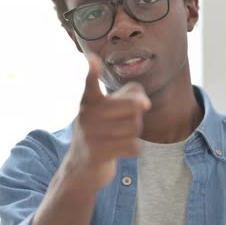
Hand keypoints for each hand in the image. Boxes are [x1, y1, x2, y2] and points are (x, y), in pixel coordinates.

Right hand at [64, 54, 150, 190]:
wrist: (81, 167)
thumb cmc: (102, 131)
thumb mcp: (110, 110)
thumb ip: (132, 95)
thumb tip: (144, 103)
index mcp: (89, 101)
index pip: (91, 84)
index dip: (93, 72)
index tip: (93, 59)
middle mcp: (87, 115)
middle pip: (133, 107)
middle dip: (136, 116)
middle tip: (125, 123)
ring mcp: (91, 135)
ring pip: (135, 127)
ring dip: (134, 135)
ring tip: (120, 137)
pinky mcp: (99, 153)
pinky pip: (134, 147)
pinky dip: (134, 149)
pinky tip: (122, 150)